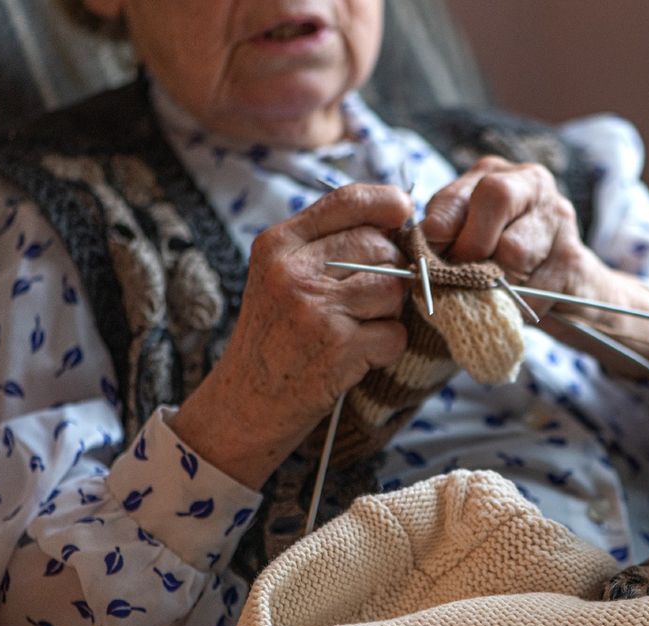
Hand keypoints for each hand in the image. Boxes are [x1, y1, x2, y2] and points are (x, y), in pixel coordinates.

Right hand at [171, 184, 412, 488]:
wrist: (246, 402)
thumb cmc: (276, 336)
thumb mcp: (281, 276)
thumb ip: (327, 245)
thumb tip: (398, 219)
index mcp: (279, 245)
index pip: (347, 201)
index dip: (386, 202)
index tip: (402, 213)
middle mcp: (294, 271)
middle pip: (381, 247)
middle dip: (390, 272)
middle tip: (365, 302)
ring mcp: (315, 308)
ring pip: (394, 289)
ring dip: (389, 313)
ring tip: (358, 329)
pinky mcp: (337, 347)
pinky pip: (395, 333)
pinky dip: (386, 348)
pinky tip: (358, 356)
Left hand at [421, 156, 648, 375]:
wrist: (575, 292)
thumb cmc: (508, 265)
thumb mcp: (473, 241)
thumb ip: (448, 236)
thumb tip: (418, 248)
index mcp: (499, 175)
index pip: (460, 190)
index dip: (440, 226)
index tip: (430, 254)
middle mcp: (533, 185)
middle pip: (496, 196)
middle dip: (471, 243)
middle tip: (461, 274)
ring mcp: (560, 219)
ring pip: (514, 248)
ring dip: (495, 280)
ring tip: (493, 292)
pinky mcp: (575, 259)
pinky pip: (534, 287)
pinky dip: (518, 305)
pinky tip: (518, 306)